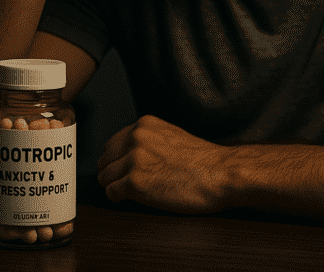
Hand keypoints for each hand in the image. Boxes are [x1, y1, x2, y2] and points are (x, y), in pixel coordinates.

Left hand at [96, 115, 236, 214]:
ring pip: (104, 176)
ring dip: (115, 186)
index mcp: (144, 125)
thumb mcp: (171, 136)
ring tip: (131, 192)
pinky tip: (132, 199)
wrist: (219, 174)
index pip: (112, 143)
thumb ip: (148, 139)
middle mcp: (136, 138)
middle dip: (113, 173)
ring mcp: (134, 159)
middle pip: (105, 159)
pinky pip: (111, 192)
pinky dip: (119, 199)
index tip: (123, 170)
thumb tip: (127, 154)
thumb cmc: (202, 160)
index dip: (117, 160)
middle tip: (125, 183)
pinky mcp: (135, 182)